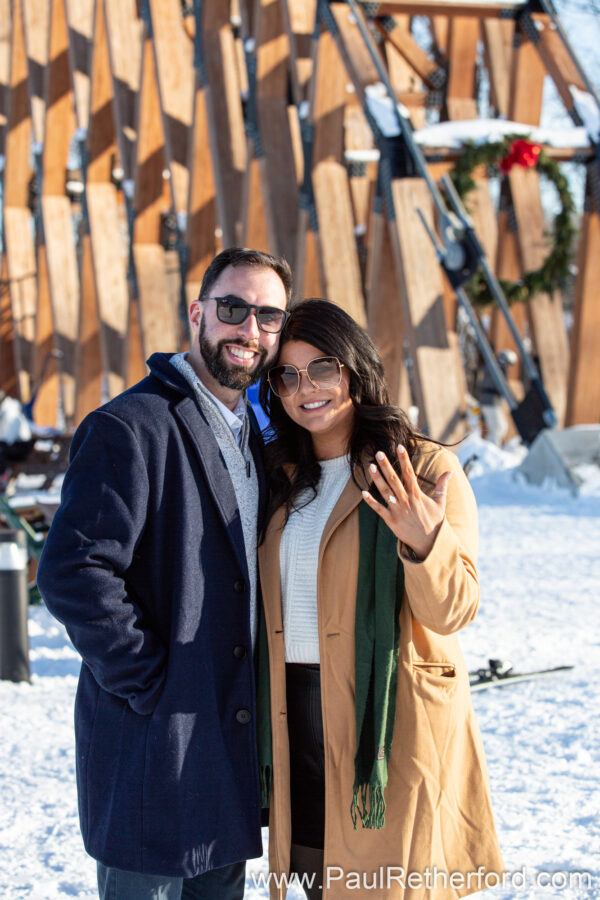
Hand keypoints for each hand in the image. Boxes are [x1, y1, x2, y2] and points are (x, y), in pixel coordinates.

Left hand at [361, 445, 451, 559]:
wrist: (430, 543)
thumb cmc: (435, 522)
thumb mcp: (441, 503)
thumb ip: (442, 486)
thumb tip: (450, 472)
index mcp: (417, 495)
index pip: (410, 473)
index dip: (404, 459)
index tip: (400, 447)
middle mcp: (407, 501)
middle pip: (395, 480)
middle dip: (386, 466)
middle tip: (379, 453)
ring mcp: (398, 511)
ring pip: (386, 492)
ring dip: (377, 479)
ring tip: (371, 466)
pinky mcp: (391, 521)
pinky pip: (379, 509)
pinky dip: (371, 502)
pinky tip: (363, 492)